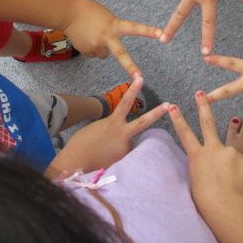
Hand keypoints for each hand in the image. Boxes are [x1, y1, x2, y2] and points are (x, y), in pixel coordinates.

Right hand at [46, 78, 168, 176]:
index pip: (125, 103)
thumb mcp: (96, 128)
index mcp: (112, 123)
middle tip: (169, 105)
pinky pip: (126, 157)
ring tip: (104, 153)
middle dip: (157, 113)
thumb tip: (118, 131)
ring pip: (129, 145)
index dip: (133, 90)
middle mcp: (122, 135)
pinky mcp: (124, 162)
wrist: (74, 163)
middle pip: (143, 122)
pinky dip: (118, 156)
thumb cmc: (80, 144)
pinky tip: (106, 160)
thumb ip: (111, 126)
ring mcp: (124, 149)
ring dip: (120, 147)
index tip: (141, 78)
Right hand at [62, 0, 161, 78]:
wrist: (67, 13)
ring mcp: (96, 46)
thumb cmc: (89, 10)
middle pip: (121, 55)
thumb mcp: (107, 17)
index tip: (161, 34)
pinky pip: (94, 53)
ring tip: (92, 34)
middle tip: (140, 78)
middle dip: (131, 67)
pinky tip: (85, 38)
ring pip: (104, 53)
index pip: (134, 28)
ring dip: (100, 47)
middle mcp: (107, 38)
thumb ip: (113, 31)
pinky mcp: (86, 51)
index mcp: (115, 25)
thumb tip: (109, 49)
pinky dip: (91, 48)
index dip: (148, 32)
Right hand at [168, 91, 242, 206]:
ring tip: (230, 182)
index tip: (173, 106)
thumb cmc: (207, 199)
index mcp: (197, 156)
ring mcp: (229, 151)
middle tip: (200, 93)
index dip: (178, 119)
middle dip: (203, 106)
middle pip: (207, 123)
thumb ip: (204, 164)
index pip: (185, 134)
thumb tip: (210, 159)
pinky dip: (242, 172)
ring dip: (230, 165)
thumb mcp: (198, 178)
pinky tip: (239, 183)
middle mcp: (212, 149)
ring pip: (231, 152)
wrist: (226, 205)